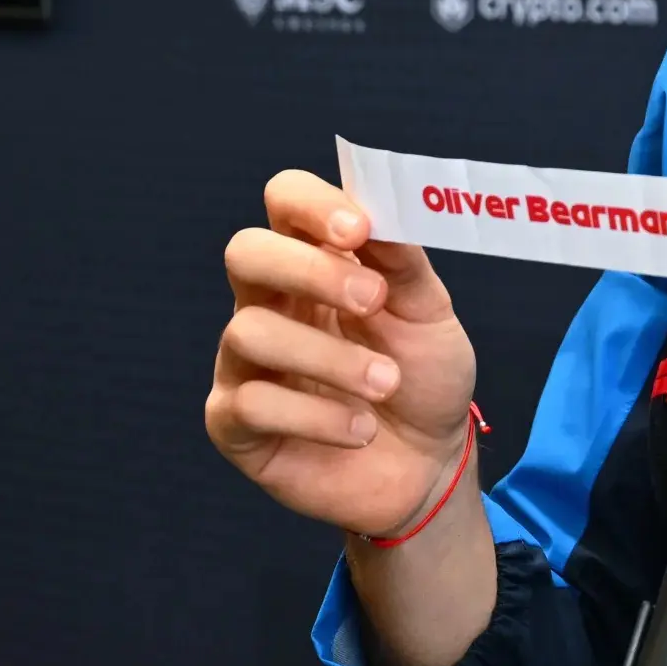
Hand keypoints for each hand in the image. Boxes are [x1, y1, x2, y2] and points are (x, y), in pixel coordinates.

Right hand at [207, 170, 478, 538]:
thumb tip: (380, 209)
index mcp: (316, 262)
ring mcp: (244, 363)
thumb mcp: (429, 313)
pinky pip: (251, 404)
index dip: (311, 204)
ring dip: (328, 357)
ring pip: (249, 332)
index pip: (285, 202)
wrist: (431, 463)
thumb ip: (402, 261)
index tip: (358, 228)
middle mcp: (270, 303)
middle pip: (246, 253)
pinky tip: (360, 429)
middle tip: (372, 301)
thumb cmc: (424, 376)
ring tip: (385, 384)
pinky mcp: (235, 424)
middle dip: (309, 270)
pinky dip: (316, 416)